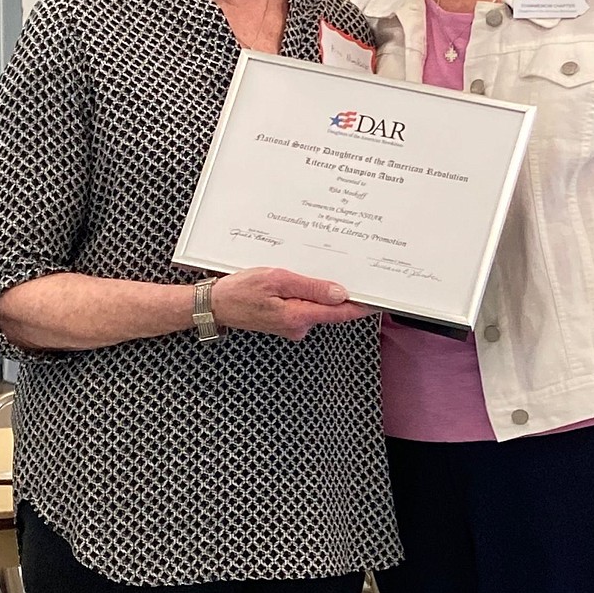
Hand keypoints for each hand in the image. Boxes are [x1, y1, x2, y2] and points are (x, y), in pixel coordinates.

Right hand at [211, 267, 374, 341]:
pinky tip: (294, 279)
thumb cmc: (240, 290)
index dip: (362, 305)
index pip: (341, 313)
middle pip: (331, 308)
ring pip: (316, 305)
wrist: (214, 304)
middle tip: (347, 267)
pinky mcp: (286, 320)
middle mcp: (298, 325)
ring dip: (318, 289)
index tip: (379, 296)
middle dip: (338, 289)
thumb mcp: (277, 279)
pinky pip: (304, 305)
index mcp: (299, 315)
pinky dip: (305, 293)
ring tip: (308, 269)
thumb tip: (340, 293)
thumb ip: (311, 287)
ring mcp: (292, 325)